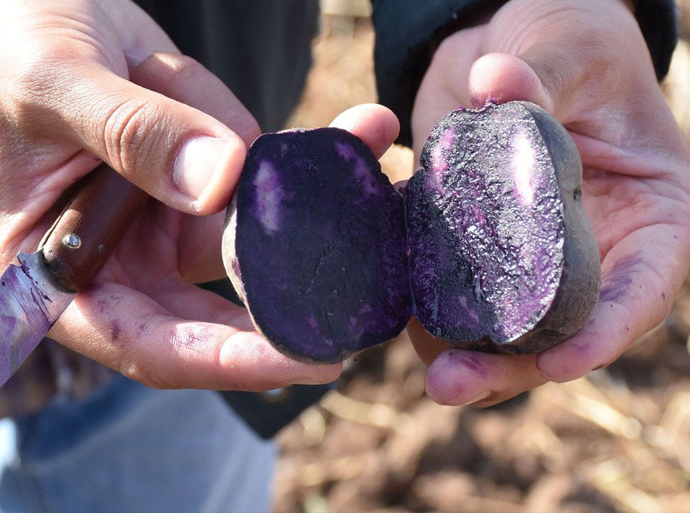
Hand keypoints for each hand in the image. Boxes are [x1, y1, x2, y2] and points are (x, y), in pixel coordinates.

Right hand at [0, 0, 396, 388]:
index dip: (220, 360)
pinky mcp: (208, 184)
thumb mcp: (55, 85)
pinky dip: (317, 164)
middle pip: (214, 319)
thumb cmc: (12, 52)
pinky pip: (269, 187)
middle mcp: (118, 266)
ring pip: (256, 250)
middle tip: (366, 317)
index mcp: (54, 277)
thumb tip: (219, 181)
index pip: (142, 342)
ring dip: (322, 224)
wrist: (29, 9)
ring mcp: (168, 226)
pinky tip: (366, 132)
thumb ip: (131, 134)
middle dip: (290, 315)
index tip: (299, 360)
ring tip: (375, 187)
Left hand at [407, 0, 689, 405]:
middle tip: (453, 384)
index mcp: (648, 214)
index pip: (640, 287)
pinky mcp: (471, 247)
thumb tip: (494, 83)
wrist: (508, 39)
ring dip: (462, 356)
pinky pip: (452, 291)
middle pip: (560, 329)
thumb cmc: (572, 37)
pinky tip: (398, 318)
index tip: (563, 361)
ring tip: (425, 374)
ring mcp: (527, 256)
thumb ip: (542, 75)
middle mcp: (590, 250)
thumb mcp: (572, 46)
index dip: (606, 331)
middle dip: (511, 365)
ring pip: (503, 328)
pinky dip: (427, 310)